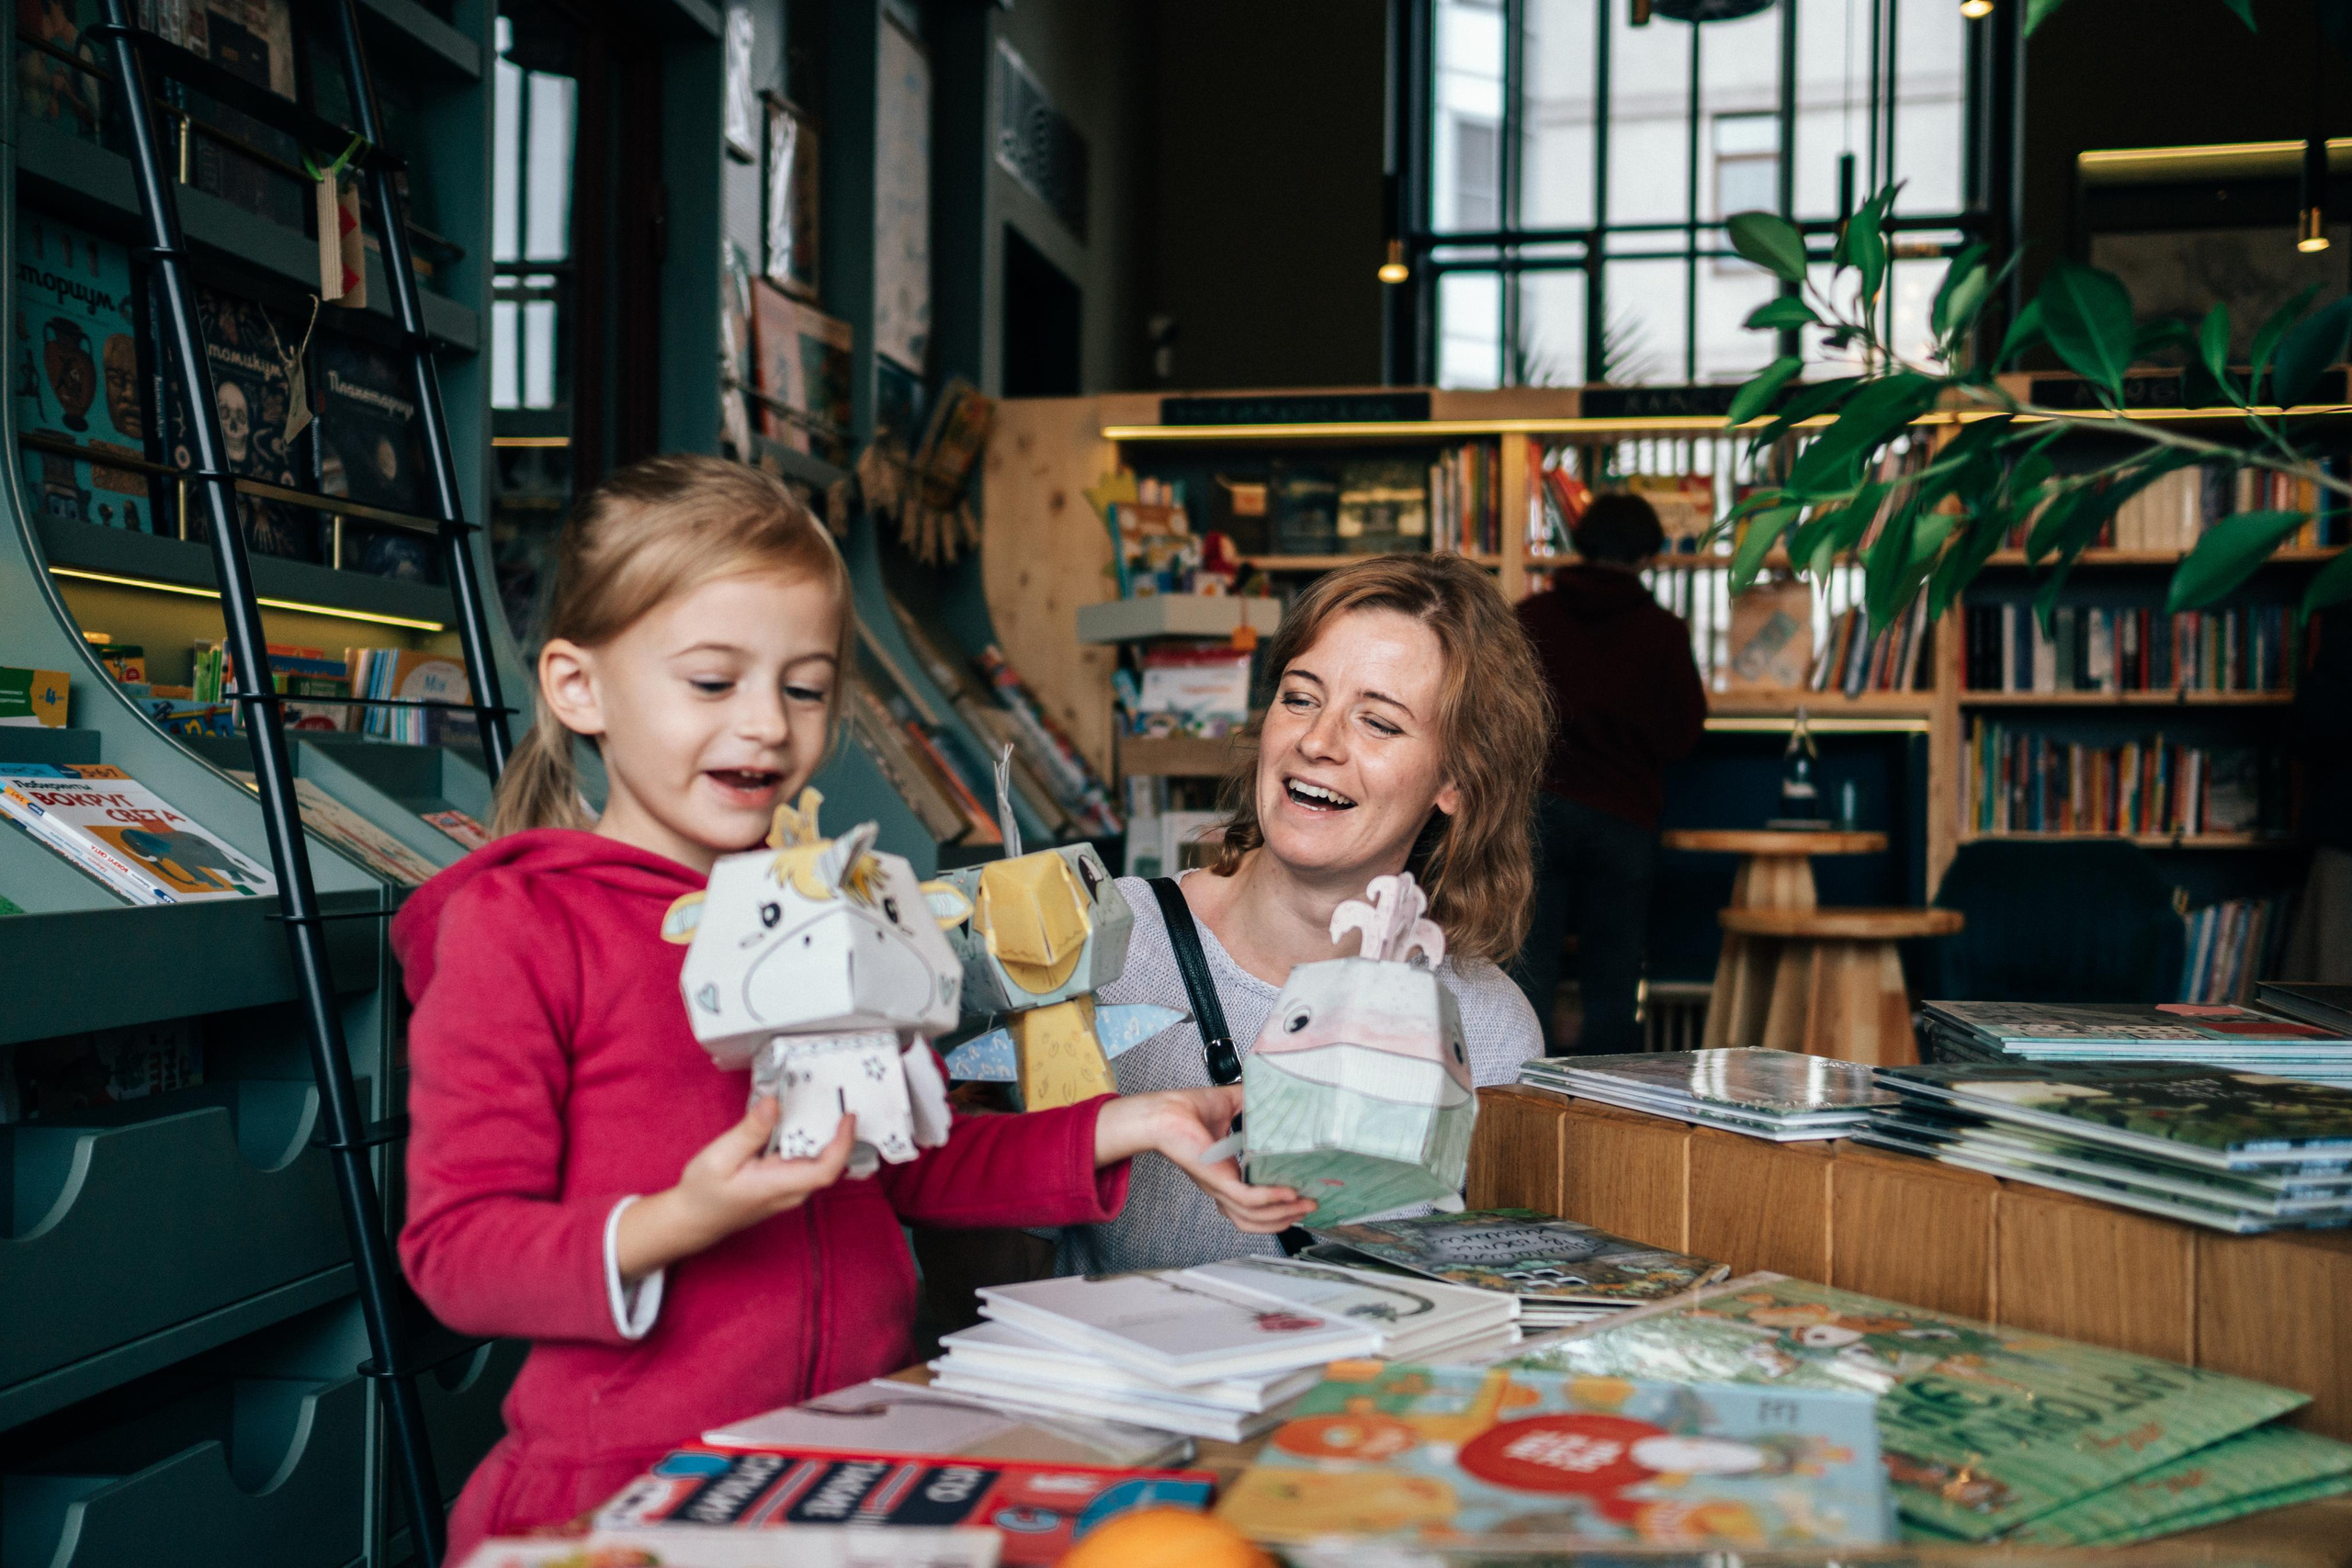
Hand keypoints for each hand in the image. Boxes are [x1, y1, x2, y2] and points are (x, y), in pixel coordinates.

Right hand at [615, 1098, 855, 1283]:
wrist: (693, 1220)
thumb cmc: (703, 1194)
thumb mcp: (720, 1157)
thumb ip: (750, 1132)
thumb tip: (774, 1103)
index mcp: (779, 1186)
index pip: (826, 1170)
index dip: (843, 1143)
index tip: (847, 1116)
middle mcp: (792, 1190)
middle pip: (829, 1162)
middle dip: (837, 1131)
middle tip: (835, 1097)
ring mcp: (790, 1189)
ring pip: (818, 1160)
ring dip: (823, 1133)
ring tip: (822, 1100)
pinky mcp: (784, 1183)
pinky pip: (805, 1160)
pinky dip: (808, 1138)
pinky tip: (799, 1118)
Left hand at [1095, 1086, 1319, 1235]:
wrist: (1165, 1111)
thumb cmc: (1187, 1110)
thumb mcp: (1231, 1106)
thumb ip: (1255, 1102)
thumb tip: (1279, 1089)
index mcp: (1226, 1175)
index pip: (1254, 1204)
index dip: (1279, 1206)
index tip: (1302, 1198)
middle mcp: (1222, 1187)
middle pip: (1257, 1219)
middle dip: (1287, 1217)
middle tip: (1310, 1207)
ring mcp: (1219, 1186)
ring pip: (1254, 1216)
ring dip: (1283, 1215)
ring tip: (1305, 1205)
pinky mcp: (1217, 1180)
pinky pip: (1248, 1199)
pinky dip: (1271, 1199)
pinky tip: (1288, 1193)